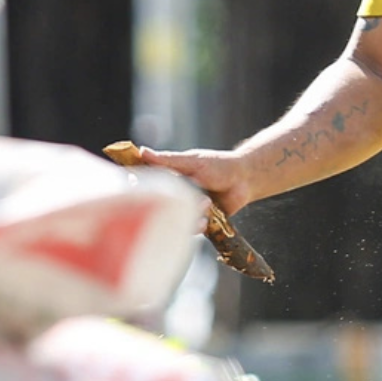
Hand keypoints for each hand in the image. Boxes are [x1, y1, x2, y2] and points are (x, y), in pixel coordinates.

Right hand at [118, 143, 259, 215]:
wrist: (244, 180)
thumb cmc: (217, 165)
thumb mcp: (191, 162)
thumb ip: (167, 161)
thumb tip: (142, 152)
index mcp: (169, 178)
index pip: (147, 187)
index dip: (139, 191)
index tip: (137, 192)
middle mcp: (174, 195)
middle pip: (158, 208)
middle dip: (169, 207)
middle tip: (187, 199)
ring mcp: (185, 209)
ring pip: (174, 221)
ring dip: (191, 213)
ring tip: (207, 202)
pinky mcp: (197, 221)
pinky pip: (189, 229)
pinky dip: (197, 225)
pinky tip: (207, 217)